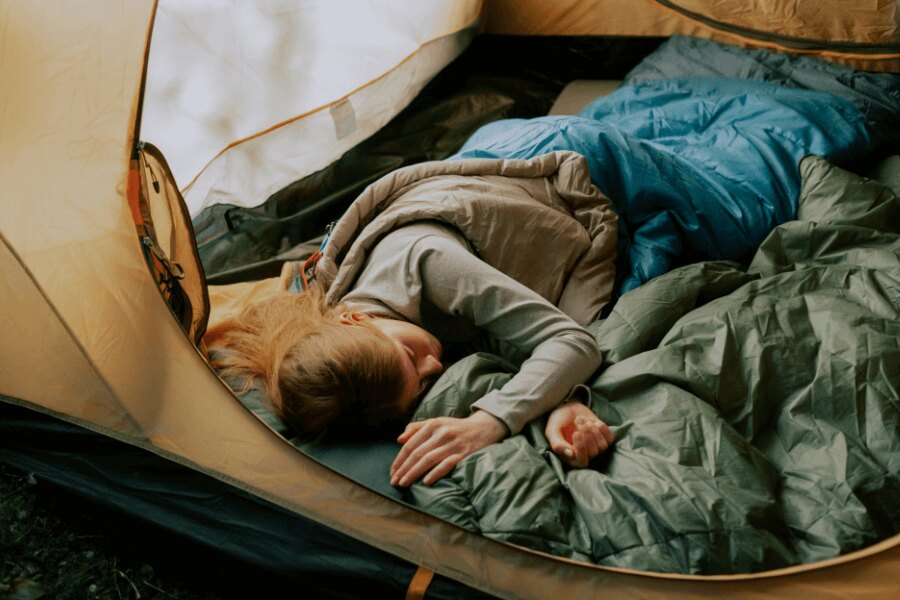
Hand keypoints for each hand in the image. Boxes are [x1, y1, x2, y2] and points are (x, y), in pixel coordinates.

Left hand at [390, 411, 507, 486]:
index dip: (399, 459)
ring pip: (428, 460)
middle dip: (403, 469)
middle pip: (417, 453)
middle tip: (394, 482)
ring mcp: (453, 444)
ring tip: (404, 483)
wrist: (484, 427)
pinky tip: (426, 481)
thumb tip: (399, 439)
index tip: (392, 472)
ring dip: (413, 473)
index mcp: (433, 424)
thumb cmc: (456, 427)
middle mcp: (442, 433)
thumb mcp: (437, 422)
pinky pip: (447, 465)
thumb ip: (417, 428)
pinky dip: (435, 473)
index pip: (411, 444)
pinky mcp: (464, 454)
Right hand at [545, 401, 613, 467]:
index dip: (581, 449)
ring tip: (582, 419)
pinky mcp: (604, 438)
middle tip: (577, 420)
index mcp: (571, 458)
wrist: (567, 408)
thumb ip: (556, 443)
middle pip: (593, 453)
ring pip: (603, 446)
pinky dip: (602, 428)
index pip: (582, 462)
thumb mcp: (552, 431)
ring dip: (593, 430)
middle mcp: (585, 455)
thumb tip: (570, 455)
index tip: (576, 433)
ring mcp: (596, 447)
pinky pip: (610, 438)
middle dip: (587, 435)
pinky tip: (593, 421)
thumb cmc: (558, 422)